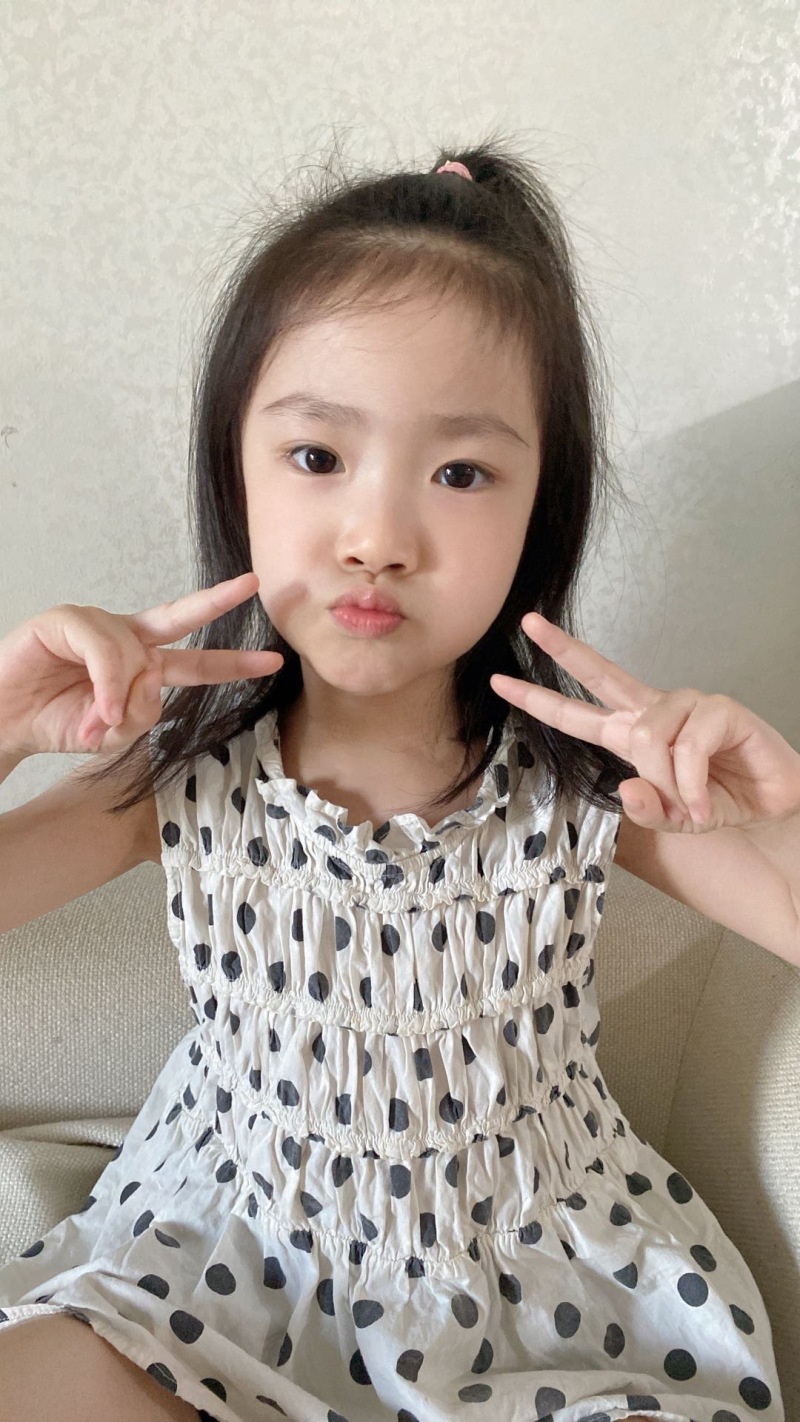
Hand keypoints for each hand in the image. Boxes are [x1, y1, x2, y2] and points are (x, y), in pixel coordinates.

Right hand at [0, 572, 282, 757]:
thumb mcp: (114, 733)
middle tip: (251, 584)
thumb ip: (141, 713)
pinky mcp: (65, 620)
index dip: (233, 663)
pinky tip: (94, 703)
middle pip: (179, 617)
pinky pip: (102, 646)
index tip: (272, 661)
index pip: (196, 661)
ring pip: (135, 653)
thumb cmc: (59, 722)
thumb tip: (150, 678)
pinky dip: (104, 679)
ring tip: (98, 721)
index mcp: (143, 664)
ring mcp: (96, 624)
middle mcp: (126, 638)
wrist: (8, 722)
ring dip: (121, 694)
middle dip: (216, 601)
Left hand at [490, 612, 799, 833]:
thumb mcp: (676, 819)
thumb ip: (647, 810)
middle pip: (602, 674)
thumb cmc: (722, 801)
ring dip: (666, 780)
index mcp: (634, 734)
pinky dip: (693, 782)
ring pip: (648, 735)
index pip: (579, 713)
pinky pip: (688, 746)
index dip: (539, 699)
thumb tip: (627, 787)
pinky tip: (706, 799)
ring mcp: (689, 705)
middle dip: (563, 649)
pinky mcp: (722, 710)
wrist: (775, 806)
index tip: (501, 682)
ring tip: (692, 804)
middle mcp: (656, 712)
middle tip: (529, 624)